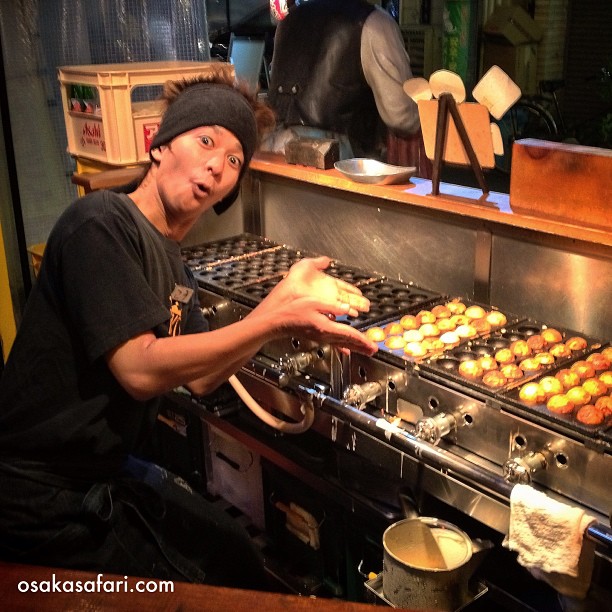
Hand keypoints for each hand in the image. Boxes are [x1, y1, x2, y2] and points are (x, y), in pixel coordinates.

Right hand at [252, 257, 377, 355]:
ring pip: (342, 344)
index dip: (362, 340)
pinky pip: (334, 343)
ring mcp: (321, 337)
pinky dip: (342, 346)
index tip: (373, 346)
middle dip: (362, 346)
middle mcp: (325, 335)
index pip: (349, 335)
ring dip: (354, 347)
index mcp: (326, 327)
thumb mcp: (313, 303)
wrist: (277, 321)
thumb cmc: (292, 311)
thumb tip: (346, 308)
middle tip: (373, 350)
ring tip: (365, 349)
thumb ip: (332, 307)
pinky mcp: (317, 336)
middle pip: (348, 342)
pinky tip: (345, 350)